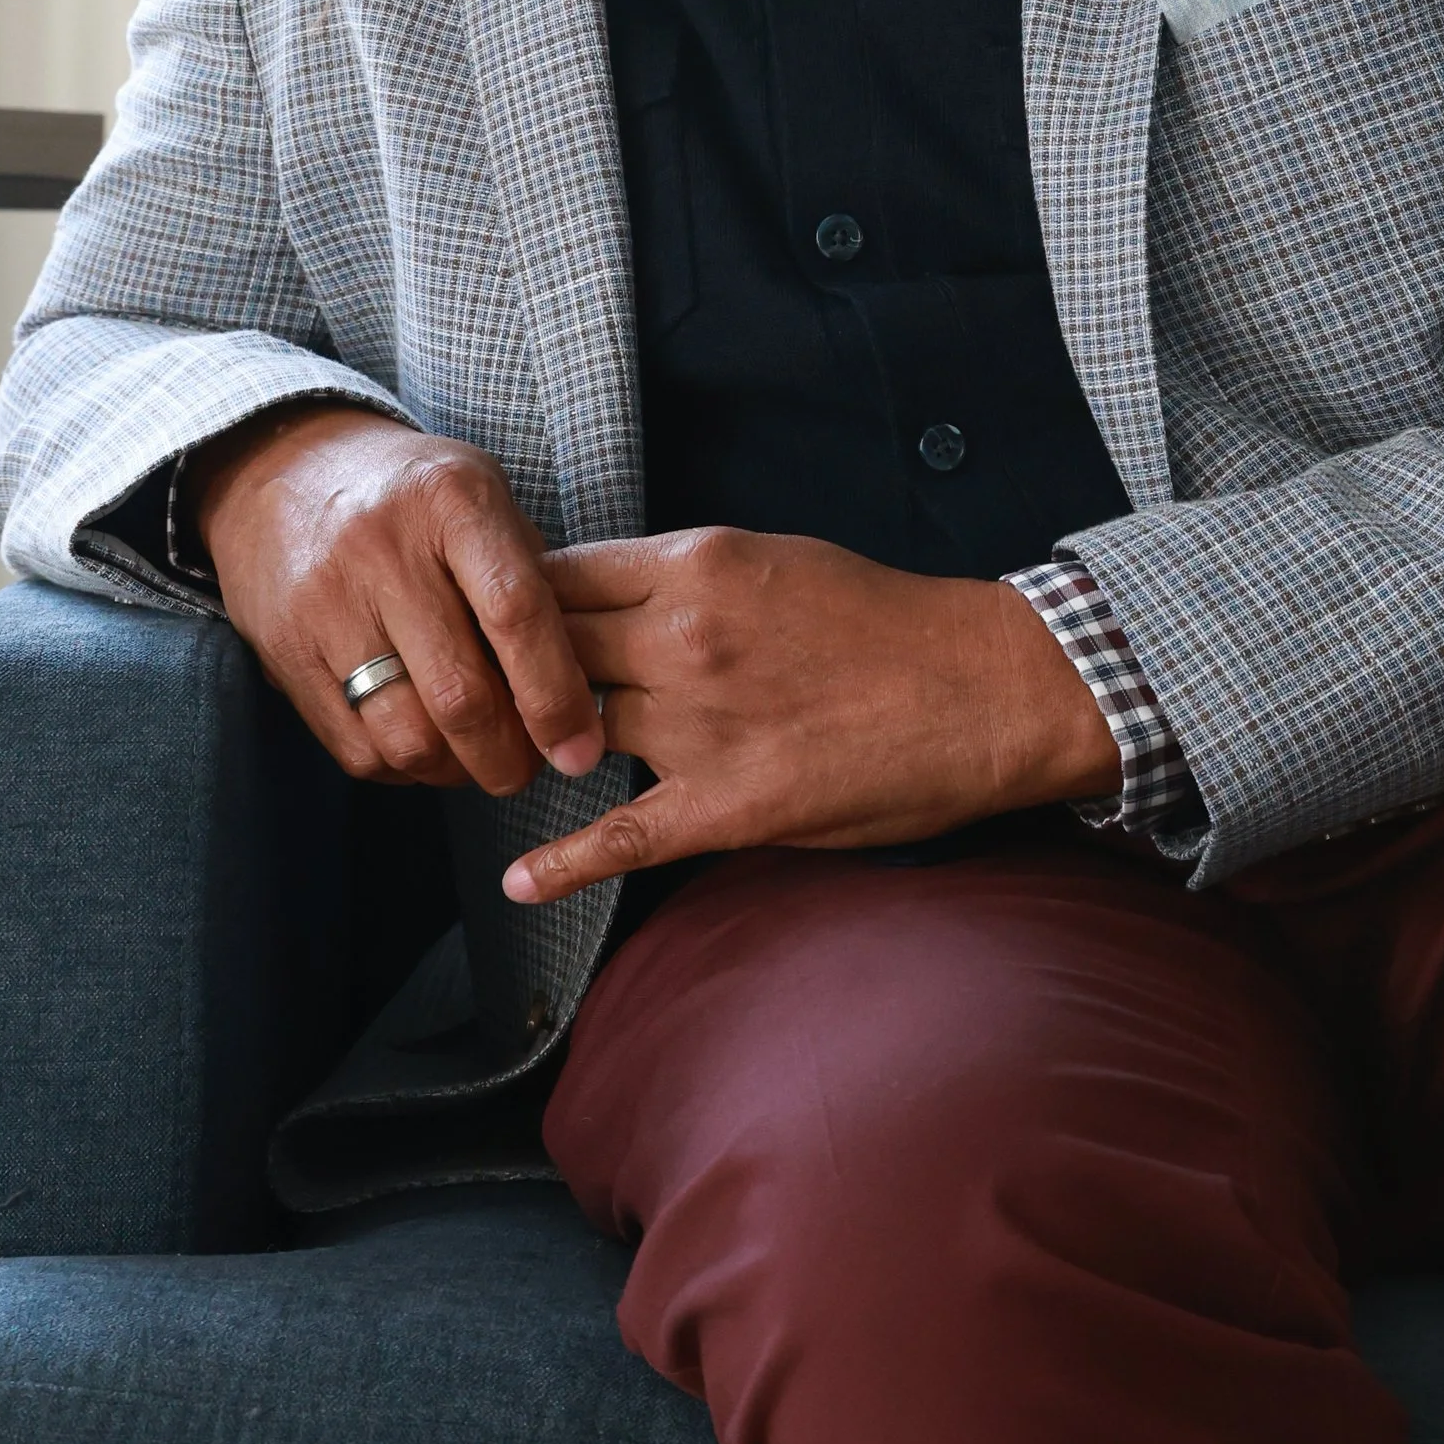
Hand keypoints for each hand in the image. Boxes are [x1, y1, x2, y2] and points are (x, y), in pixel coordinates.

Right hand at [190, 402, 601, 791]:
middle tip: (531, 768)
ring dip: (456, 772)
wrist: (282, 470)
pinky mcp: (283, 650)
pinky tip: (424, 748)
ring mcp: (323, 603)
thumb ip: (530, 576)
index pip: (515, 612)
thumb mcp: (481, 496)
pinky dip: (403, 768)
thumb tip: (575, 687)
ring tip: (477, 762)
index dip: (554, 694)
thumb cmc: (411, 495)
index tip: (579, 747)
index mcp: (450, 501)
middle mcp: (381, 548)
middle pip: (460, 694)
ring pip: (405, 735)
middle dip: (509, 758)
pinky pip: (354, 747)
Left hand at [501, 527, 1121, 903]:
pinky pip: (621, 836)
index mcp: (695, 565)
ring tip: (484, 770)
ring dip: (527, 752)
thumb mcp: (775, 561)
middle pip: (543, 650)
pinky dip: (562, 863)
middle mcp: (682, 638)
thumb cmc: (885, 623)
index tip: (481, 622)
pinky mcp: (729, 804)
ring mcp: (700, 724)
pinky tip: (519, 882)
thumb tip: (605, 595)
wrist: (984, 689)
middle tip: (460, 695)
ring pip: (571, 733)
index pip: (554, 574)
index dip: (506, 602)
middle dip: (497, 673)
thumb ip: (684, 577)